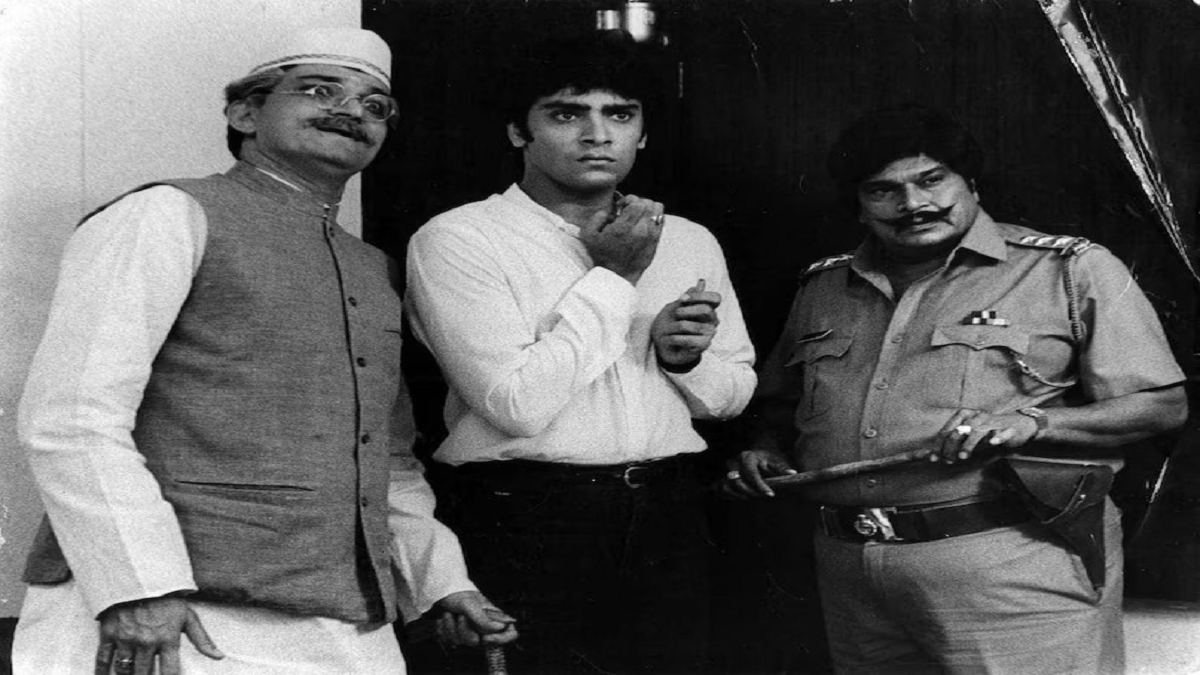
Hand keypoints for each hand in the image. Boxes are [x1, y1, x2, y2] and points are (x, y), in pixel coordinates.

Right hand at [95, 595, 222, 674]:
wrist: (140, 577)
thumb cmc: (166, 599)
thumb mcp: (188, 617)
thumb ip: (202, 640)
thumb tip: (219, 657)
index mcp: (168, 639)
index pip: (169, 672)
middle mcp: (147, 642)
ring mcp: (126, 639)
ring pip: (124, 671)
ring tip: (132, 674)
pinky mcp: (108, 634)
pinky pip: (103, 660)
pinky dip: (101, 672)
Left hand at [434, 591, 518, 648]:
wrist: (442, 591)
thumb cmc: (459, 594)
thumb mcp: (471, 604)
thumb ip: (484, 618)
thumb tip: (499, 628)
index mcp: (494, 617)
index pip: (511, 634)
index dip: (501, 639)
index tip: (485, 638)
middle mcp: (484, 626)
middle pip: (480, 643)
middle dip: (465, 631)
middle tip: (461, 617)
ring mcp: (471, 631)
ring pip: (463, 642)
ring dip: (452, 627)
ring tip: (449, 614)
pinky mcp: (457, 634)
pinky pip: (452, 641)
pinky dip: (444, 629)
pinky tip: (443, 619)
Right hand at [580, 195, 663, 284]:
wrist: (617, 276)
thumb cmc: (602, 256)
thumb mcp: (588, 235)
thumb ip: (597, 217)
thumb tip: (609, 211)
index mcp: (624, 228)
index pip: (637, 202)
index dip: (628, 200)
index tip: (621, 208)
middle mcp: (640, 231)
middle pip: (649, 204)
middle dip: (638, 203)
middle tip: (628, 211)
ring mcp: (651, 237)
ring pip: (657, 210)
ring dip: (647, 209)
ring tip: (637, 216)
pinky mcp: (656, 242)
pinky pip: (661, 221)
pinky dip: (653, 217)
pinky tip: (643, 224)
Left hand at [651, 280, 721, 367]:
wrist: (666, 345)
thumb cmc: (672, 323)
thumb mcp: (677, 307)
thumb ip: (689, 296)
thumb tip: (702, 281)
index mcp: (709, 308)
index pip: (715, 298)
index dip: (700, 296)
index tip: (682, 298)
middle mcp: (713, 320)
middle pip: (706, 310)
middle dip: (688, 310)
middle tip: (675, 313)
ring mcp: (710, 333)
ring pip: (695, 326)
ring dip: (676, 326)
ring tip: (668, 329)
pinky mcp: (704, 345)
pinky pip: (690, 340)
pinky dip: (676, 338)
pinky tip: (670, 338)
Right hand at [722, 449, 797, 498]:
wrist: (754, 456)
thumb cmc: (766, 460)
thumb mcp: (774, 461)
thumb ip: (782, 468)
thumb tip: (793, 473)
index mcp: (747, 456)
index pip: (751, 473)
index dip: (761, 485)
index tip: (771, 494)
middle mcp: (734, 462)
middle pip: (737, 480)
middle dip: (749, 491)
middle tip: (760, 496)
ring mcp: (726, 469)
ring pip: (727, 485)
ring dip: (738, 494)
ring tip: (750, 496)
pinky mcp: (721, 477)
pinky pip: (721, 489)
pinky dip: (730, 495)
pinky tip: (741, 496)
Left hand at [932, 408, 1039, 464]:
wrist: (1016, 425)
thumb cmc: (987, 432)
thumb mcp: (968, 436)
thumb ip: (952, 443)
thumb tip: (931, 454)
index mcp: (963, 415)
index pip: (947, 431)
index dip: (939, 446)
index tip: (934, 459)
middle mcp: (975, 416)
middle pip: (959, 432)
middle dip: (951, 447)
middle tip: (948, 460)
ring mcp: (991, 421)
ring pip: (977, 432)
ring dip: (969, 444)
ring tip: (963, 456)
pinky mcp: (1007, 428)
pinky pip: (1001, 432)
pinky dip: (997, 437)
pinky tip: (992, 442)